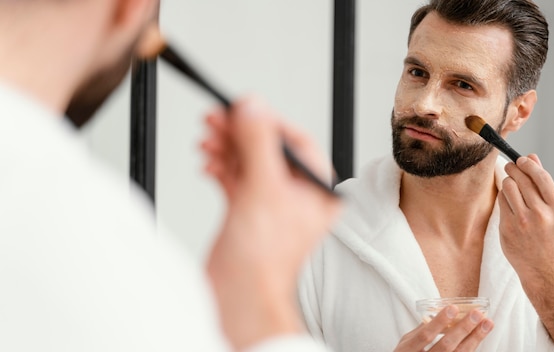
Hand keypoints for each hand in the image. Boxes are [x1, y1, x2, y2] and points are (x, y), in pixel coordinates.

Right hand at [201, 95, 341, 349]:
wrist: (240, 296)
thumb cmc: (263, 258)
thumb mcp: (263, 188)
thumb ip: (258, 142)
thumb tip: (252, 107)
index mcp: (316, 189)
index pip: (295, 141)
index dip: (267, 121)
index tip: (242, 107)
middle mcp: (298, 195)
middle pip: (268, 149)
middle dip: (239, 133)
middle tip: (215, 119)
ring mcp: (273, 205)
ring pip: (249, 163)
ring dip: (226, 149)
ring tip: (207, 140)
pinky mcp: (250, 214)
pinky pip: (236, 180)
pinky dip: (221, 169)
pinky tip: (208, 164)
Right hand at [394, 306, 492, 351]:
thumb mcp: (406, 343)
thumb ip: (420, 330)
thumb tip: (439, 312)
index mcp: (408, 350)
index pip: (425, 335)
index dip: (439, 322)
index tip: (453, 308)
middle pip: (446, 346)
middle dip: (463, 329)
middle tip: (477, 314)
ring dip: (475, 338)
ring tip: (487, 324)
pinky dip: (472, 347)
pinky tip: (479, 336)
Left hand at [497, 154, 553, 273]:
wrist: (541, 265)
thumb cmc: (548, 233)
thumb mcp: (553, 210)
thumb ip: (542, 184)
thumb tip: (532, 157)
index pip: (541, 177)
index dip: (529, 164)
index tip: (522, 160)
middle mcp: (541, 214)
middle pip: (521, 180)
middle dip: (514, 169)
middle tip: (511, 167)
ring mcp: (522, 221)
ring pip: (508, 187)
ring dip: (508, 182)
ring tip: (511, 185)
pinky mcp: (507, 227)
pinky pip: (501, 201)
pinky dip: (503, 197)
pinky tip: (508, 200)